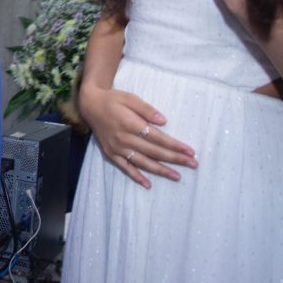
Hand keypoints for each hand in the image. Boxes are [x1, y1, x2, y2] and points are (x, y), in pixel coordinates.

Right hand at [78, 81, 196, 188]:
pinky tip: (148, 184)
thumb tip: (163, 121)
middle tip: (192, 164)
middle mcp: (123, 138)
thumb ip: (146, 109)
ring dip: (160, 170)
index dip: (174, 145)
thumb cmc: (113, 100)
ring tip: (177, 176)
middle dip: (174, 159)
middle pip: (153, 151)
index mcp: (130, 124)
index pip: (157, 138)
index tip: (190, 151)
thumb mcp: (130, 98)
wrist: (90, 105)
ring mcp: (116, 148)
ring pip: (142, 162)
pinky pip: (125, 167)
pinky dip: (136, 176)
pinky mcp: (110, 154)